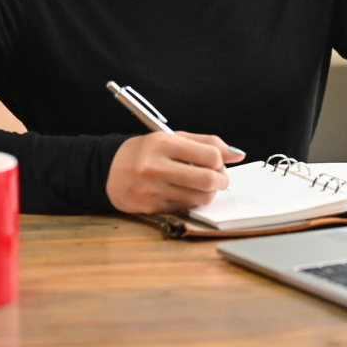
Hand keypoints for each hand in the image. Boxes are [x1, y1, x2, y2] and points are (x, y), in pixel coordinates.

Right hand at [106, 132, 244, 214]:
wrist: (109, 171)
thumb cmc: (145, 152)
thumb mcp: (172, 138)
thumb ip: (207, 143)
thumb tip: (237, 154)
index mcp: (164, 144)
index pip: (210, 155)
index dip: (221, 161)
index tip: (218, 163)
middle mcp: (156, 167)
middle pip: (207, 180)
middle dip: (221, 181)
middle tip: (219, 178)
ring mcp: (153, 190)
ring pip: (200, 198)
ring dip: (209, 193)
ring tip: (202, 185)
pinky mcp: (152, 208)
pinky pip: (186, 208)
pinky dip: (192, 201)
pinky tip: (184, 192)